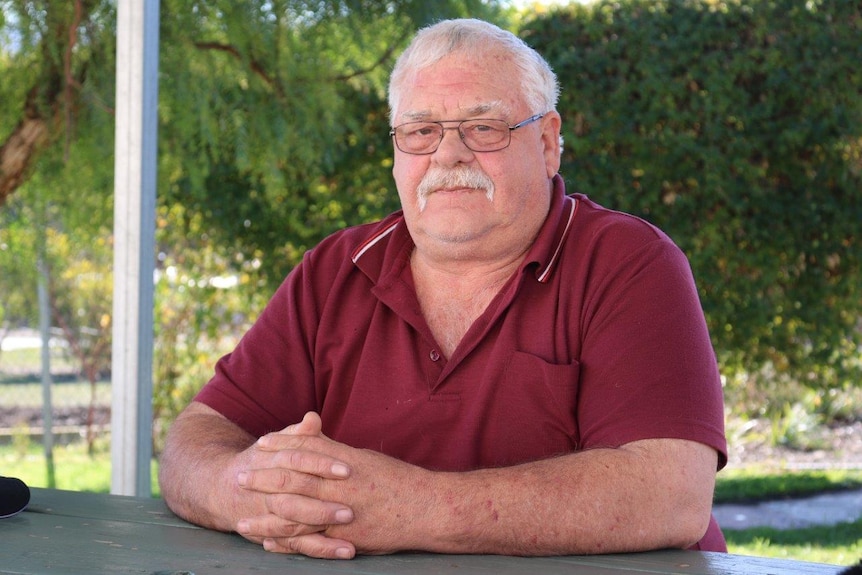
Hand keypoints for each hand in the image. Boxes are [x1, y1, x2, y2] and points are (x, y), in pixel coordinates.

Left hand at [238, 412, 431, 558]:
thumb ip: (336, 451)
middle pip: (294, 479)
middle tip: (240, 476)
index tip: (260, 443)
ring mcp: (342, 514)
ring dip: (266, 516)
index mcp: (345, 463)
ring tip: (242, 518)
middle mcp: (340, 487)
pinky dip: (287, 542)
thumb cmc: (397, 481)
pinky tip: (269, 541)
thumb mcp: (365, 459)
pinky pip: (310, 541)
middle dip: (264, 478)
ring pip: (295, 514)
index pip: (306, 449)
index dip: (281, 445)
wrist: (426, 509)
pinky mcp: (346, 538)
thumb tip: (313, 434)